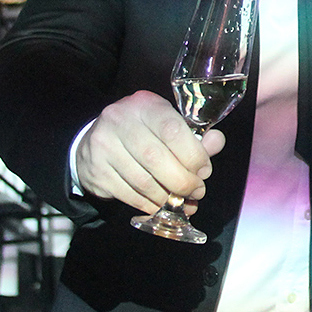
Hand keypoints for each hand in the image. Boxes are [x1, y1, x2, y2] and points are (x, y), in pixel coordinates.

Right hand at [75, 90, 225, 214]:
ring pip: (142, 181)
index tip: (204, 170)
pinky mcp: (96, 171)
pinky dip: (149, 204)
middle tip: (196, 191)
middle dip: (182, 181)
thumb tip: (217, 142)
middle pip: (156, 158)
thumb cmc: (143, 131)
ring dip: (167, 197)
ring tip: (182, 202)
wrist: (95, 139)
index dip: (193, 155)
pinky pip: (128, 194)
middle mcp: (120, 121)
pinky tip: (161, 206)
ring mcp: (103, 146)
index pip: (172, 130)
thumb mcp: (167, 123)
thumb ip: (194, 136)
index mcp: (145, 105)